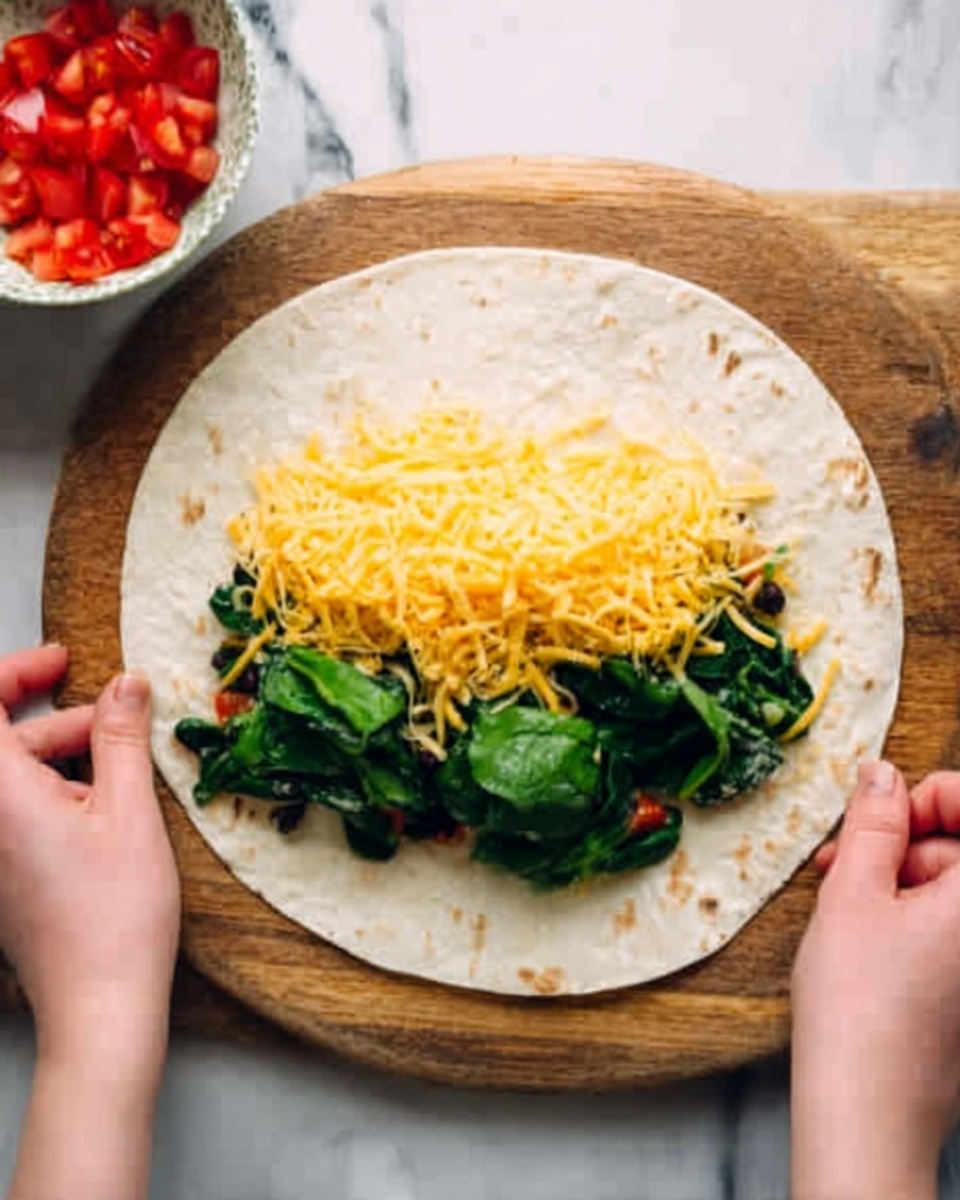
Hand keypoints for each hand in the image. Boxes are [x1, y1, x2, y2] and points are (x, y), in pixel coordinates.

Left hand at [0, 645, 179, 1076]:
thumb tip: (125, 683)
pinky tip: (104, 812)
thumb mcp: (129, 811)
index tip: (61, 661)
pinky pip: (15, 814)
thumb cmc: (115, 916)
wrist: (100, 1004)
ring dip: (63, 760)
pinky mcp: (1, 876)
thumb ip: (121, 737)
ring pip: (13, 779)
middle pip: (4, 743)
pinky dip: (54, 795)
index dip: (16, 672)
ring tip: (124, 777)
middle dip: (60, 721)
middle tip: (120, 723)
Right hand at [791, 761, 959, 1199]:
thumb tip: (882, 775)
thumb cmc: (860, 1007)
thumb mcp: (852, 893)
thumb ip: (873, 823)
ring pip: (951, 890)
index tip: (878, 814)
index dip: (925, 796)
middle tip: (840, 862)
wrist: (869, 1111)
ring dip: (899, 881)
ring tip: (843, 907)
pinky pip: (951, 931)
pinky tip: (867, 938)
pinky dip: (914, 920)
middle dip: (901, 843)